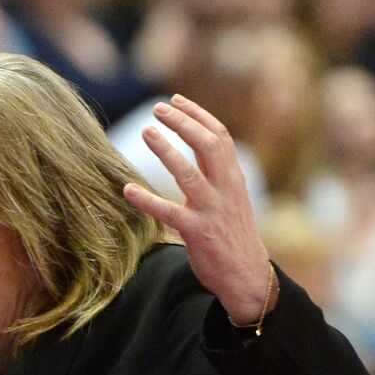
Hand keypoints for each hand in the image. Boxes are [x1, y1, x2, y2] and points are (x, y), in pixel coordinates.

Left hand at [122, 95, 275, 325]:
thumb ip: (217, 173)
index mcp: (234, 178)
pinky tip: (127, 189)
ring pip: (188, 173)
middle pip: (208, 145)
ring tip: (146, 132)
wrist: (247, 274)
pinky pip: (169, 212)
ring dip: (166, 150)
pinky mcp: (198, 232)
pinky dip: (147, 199)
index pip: (219, 137)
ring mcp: (212, 210)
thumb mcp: (232, 198)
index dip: (197, 115)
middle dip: (184, 123)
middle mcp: (226, 189)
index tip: (175, 100)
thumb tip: (199, 147)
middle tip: (157, 109)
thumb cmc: (233, 234)